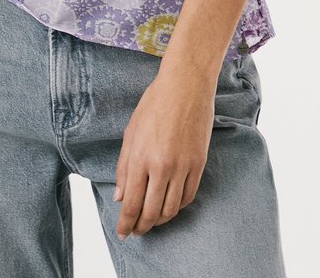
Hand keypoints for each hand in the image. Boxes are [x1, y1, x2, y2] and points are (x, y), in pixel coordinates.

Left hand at [113, 66, 216, 239]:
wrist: (186, 86)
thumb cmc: (154, 104)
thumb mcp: (131, 132)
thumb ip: (124, 167)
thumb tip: (120, 197)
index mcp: (141, 157)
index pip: (132, 203)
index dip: (126, 223)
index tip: (123, 233)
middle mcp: (162, 166)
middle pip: (151, 212)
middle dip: (142, 226)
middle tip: (136, 230)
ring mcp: (183, 167)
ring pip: (170, 209)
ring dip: (159, 220)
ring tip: (151, 221)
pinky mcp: (199, 165)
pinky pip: (187, 197)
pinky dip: (177, 207)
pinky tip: (168, 206)